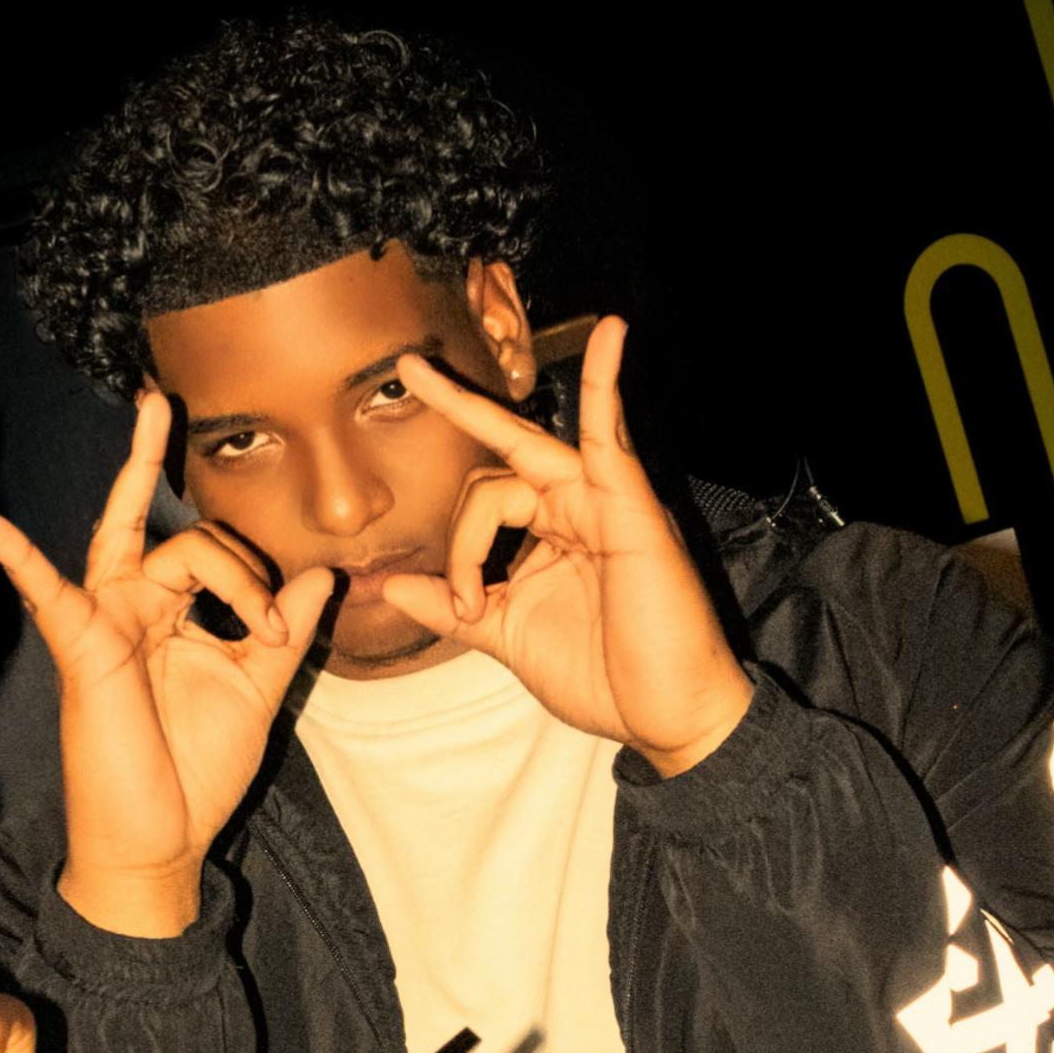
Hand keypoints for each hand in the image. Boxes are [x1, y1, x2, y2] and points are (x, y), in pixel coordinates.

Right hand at [0, 395, 335, 929]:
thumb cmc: (198, 769)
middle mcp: (134, 606)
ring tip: (251, 625)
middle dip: (239, 564)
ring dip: (220, 576)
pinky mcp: (81, 645)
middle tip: (257, 603)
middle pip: (189, 540)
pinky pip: (43, 589)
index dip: (260, 581)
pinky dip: (11, 552)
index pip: (214, 551)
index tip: (278, 630)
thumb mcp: (259, 689)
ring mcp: (104, 621)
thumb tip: (322, 573)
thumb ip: (287, 629)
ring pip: (158, 551)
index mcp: (173, 613)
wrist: (162, 840)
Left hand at [382, 318, 753, 773]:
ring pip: (525, 459)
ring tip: (450, 501)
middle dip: (453, 416)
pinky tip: (610, 334)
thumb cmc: (603, 679)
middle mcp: (576, 509)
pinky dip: (608, 382)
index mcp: (549, 537)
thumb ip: (452, 607)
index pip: (482, 501)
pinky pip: (612, 436)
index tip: (462, 605)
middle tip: (405, 367)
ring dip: (476, 493)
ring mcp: (604, 503)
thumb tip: (388, 585)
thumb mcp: (507, 637)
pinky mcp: (630, 509)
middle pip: (499, 463)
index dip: (457, 550)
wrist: (665, 717)